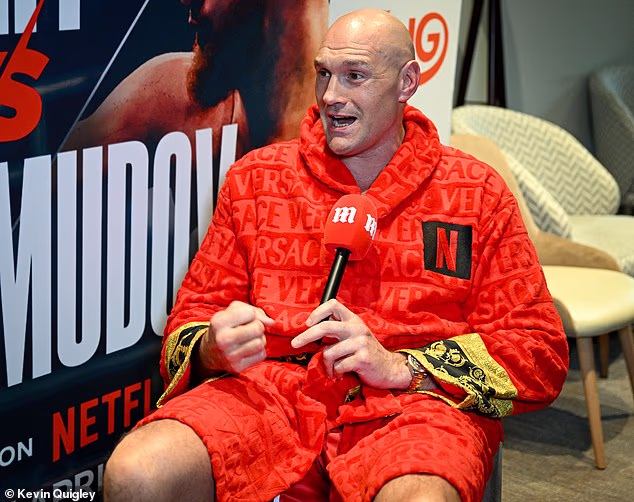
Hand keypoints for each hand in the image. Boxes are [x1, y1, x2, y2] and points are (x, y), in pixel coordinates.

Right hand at [196, 301, 274, 374]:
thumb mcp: (233, 312)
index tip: (244, 319)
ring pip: (261, 343)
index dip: (251, 314)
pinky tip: (249, 350)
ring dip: (260, 339)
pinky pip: (261, 355)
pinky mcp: (237, 367)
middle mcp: (222, 339)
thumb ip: (254, 311)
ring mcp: (229, 355)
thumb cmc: (227, 327)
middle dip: (258, 326)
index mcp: (219, 322)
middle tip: (250, 329)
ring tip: (250, 339)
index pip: (250, 313)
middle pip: (258, 328)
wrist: (210, 352)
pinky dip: (259, 351)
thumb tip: (271, 323)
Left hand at [291, 299, 411, 389]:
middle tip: (294, 344)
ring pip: (329, 352)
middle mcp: (357, 328)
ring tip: (332, 370)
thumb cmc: (365, 353)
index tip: (308, 323)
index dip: (318, 312)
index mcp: (353, 320)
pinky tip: (342, 373)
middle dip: (306, 336)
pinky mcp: (363, 358)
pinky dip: (336, 372)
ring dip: (327, 365)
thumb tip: (310, 331)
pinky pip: (338, 366)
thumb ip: (337, 331)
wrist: (389, 369)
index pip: (333, 305)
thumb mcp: (354, 336)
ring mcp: (360, 343)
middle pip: (325, 327)